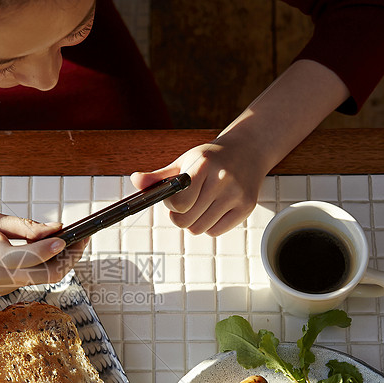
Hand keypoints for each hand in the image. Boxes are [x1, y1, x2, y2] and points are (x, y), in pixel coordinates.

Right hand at [0, 210, 87, 298]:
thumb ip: (22, 226)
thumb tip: (54, 230)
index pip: (41, 254)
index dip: (63, 244)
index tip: (76, 232)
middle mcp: (2, 277)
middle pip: (51, 275)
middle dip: (72, 258)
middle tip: (83, 240)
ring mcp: (1, 289)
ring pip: (41, 280)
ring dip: (59, 263)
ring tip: (68, 243)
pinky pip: (26, 280)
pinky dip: (39, 267)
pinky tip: (42, 252)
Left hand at [130, 136, 264, 236]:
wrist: (248, 151)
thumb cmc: (212, 158)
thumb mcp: (184, 161)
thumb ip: (158, 176)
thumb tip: (135, 180)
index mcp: (203, 165)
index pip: (179, 202)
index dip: (172, 205)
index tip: (174, 199)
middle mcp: (222, 179)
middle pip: (186, 220)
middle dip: (180, 216)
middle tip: (185, 204)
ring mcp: (236, 194)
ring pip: (199, 229)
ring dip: (194, 222)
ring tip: (199, 205)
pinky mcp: (246, 207)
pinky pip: (216, 232)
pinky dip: (209, 226)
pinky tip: (213, 209)